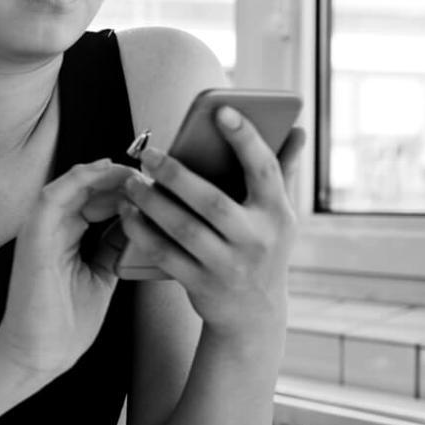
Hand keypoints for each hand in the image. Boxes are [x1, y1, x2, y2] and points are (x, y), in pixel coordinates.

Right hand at [0, 159, 144, 378]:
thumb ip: (113, 248)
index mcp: (66, 238)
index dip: (125, 190)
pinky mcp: (33, 236)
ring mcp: (39, 230)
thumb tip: (137, 223)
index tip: (156, 190)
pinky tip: (106, 172)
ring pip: (71, 184)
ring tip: (134, 172)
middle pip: (86, 187)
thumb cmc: (65, 324)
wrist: (38, 354)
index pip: (95, 200)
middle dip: (120, 178)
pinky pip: (54, 196)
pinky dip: (80, 179)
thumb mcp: (101, 277)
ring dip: (103, 174)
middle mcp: (51, 229)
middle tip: (152, 177)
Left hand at [119, 107, 306, 338]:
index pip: (264, 169)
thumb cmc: (262, 248)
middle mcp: (256, 239)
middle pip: (211, 201)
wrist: (253, 314)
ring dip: (151, 202)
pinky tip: (127, 212)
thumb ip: (282, 170)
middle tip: (148, 152)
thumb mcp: (279, 215)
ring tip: (130, 180)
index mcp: (278, 214)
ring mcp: (228, 265)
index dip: (245, 138)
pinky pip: (165, 253)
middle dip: (176, 174)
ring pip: (183, 228)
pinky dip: (142, 232)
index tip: (223, 110)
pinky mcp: (201, 284)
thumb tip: (297, 129)